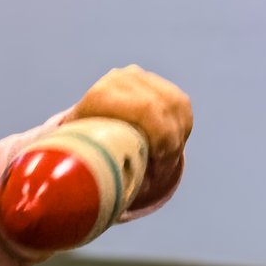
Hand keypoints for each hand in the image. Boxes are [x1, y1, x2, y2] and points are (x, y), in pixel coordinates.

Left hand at [65, 65, 192, 174]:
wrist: (85, 123)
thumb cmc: (83, 152)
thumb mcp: (87, 159)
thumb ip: (103, 166)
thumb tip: (128, 188)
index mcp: (101, 95)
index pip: (145, 109)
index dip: (160, 140)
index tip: (156, 171)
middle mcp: (122, 79)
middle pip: (163, 108)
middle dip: (170, 143)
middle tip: (163, 171)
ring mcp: (141, 77)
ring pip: (176, 106)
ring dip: (177, 138)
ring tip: (165, 163)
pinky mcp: (156, 82)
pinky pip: (181, 106)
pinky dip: (182, 129)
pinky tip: (173, 148)